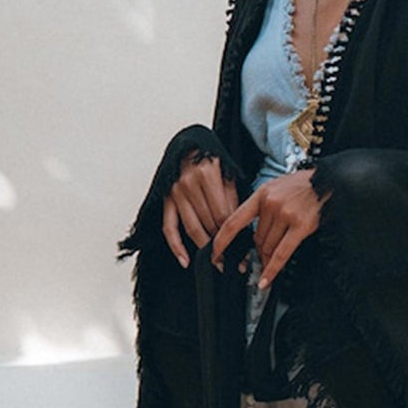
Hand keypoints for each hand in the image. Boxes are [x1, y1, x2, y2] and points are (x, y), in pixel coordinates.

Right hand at [162, 153, 239, 267]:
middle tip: (231, 261)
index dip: (232, 234)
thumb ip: (232, 199)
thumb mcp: (227, 173)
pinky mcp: (166, 200)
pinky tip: (185, 260)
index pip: (222, 213)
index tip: (241, 250)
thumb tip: (239, 229)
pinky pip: (169, 228)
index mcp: (207, 174)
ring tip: (216, 262)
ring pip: (192, 228)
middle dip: (221, 244)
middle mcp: (189, 184)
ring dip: (204, 248)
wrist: (188, 145)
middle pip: (208, 223)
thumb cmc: (210, 159)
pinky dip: (176, 246)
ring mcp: (175, 193)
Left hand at [212, 170, 325, 289]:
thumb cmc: (306, 186)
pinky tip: (266, 281)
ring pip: (269, 247)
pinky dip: (272, 270)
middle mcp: (271, 203)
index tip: (215, 254)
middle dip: (259, 252)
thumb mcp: (279, 188)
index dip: (222, 240)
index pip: (234, 221)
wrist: (333, 180)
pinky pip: (282, 254)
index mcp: (262, 193)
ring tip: (272, 263)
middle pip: (256, 239)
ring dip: (269, 259)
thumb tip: (256, 235)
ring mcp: (286, 214)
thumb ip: (264, 208)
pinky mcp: (301, 226)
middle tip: (263, 258)